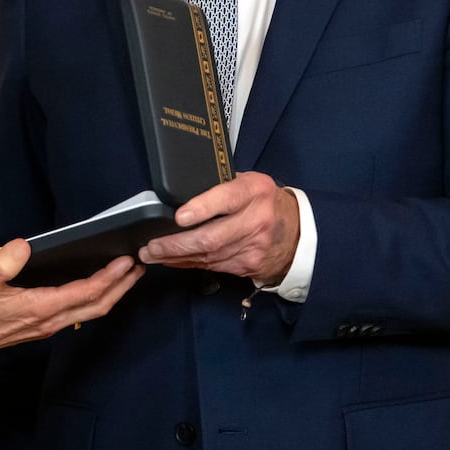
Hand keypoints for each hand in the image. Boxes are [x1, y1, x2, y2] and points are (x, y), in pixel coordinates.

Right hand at [0, 242, 142, 382]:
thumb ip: (4, 263)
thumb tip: (24, 245)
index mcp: (42, 308)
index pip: (87, 292)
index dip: (110, 277)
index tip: (126, 261)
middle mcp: (51, 320)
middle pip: (99, 305)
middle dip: (122, 286)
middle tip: (139, 266)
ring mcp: (49, 325)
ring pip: (92, 311)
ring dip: (112, 293)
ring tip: (126, 276)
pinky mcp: (44, 325)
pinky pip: (80, 312)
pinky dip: (95, 299)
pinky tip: (96, 288)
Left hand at [137, 171, 298, 282]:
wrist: (299, 233)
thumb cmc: (266, 202)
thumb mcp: (250, 183)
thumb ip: (222, 185)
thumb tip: (183, 192)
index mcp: (254, 191)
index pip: (226, 199)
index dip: (201, 208)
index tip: (179, 217)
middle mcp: (255, 220)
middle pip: (211, 238)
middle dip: (175, 245)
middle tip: (150, 246)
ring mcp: (253, 247)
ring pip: (208, 256)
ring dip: (176, 257)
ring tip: (152, 254)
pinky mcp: (248, 266)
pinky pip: (213, 266)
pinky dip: (189, 264)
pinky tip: (173, 261)